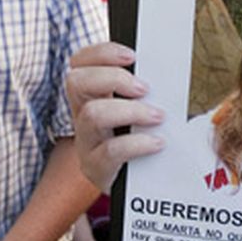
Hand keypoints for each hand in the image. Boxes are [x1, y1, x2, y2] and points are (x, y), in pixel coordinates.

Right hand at [67, 43, 164, 191]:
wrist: (134, 186)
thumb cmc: (137, 140)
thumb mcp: (135, 111)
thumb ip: (141, 91)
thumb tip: (165, 72)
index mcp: (90, 95)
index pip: (79, 62)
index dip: (101, 53)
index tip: (132, 56)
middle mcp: (80, 115)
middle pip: (76, 82)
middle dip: (112, 78)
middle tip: (144, 88)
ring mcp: (85, 142)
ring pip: (92, 114)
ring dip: (129, 110)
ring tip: (157, 116)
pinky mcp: (95, 168)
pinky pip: (110, 150)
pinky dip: (137, 143)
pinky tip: (157, 143)